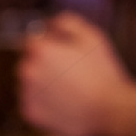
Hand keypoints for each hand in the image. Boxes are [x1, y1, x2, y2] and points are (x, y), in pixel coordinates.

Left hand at [17, 12, 135, 135]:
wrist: (108, 110)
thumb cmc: (103, 73)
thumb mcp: (93, 38)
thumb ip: (69, 23)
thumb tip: (51, 22)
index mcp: (40, 50)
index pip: (33, 42)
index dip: (51, 46)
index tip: (67, 55)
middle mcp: (27, 71)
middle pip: (29, 63)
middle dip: (45, 65)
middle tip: (71, 73)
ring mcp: (26, 94)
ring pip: (30, 84)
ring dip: (44, 84)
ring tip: (71, 90)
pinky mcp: (30, 113)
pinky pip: (33, 103)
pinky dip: (45, 103)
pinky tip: (66, 103)